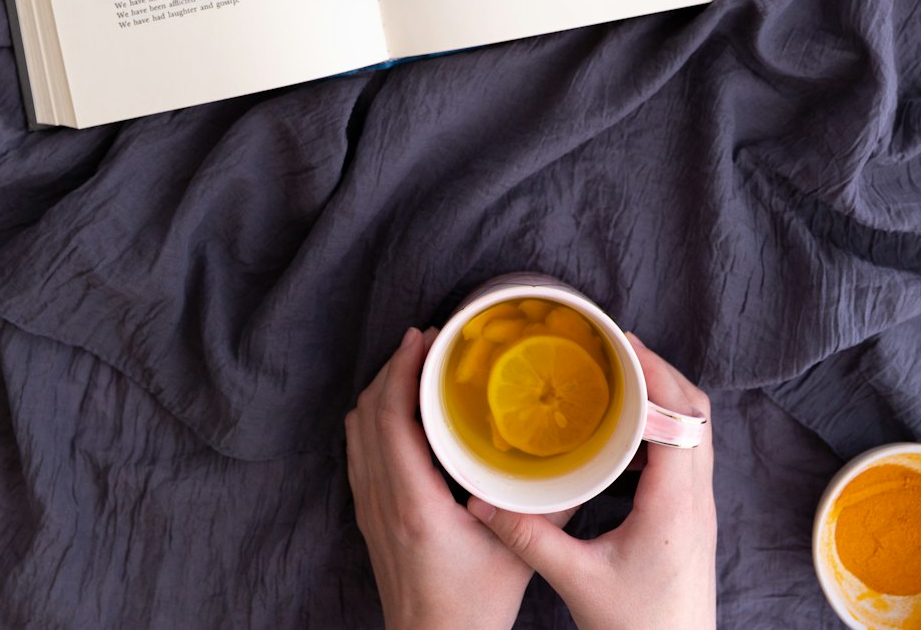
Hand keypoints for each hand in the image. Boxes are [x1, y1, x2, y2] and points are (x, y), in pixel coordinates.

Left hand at [346, 326, 540, 629]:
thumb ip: (547, 509)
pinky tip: (401, 411)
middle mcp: (381, 500)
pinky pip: (358, 451)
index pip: (391, 418)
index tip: (424, 338)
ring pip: (357, 429)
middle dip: (393, 368)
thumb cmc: (474, 608)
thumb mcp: (518, 554)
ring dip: (381, 390)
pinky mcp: (369, 517)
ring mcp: (369, 509)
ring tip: (414, 366)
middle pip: (369, 414)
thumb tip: (583, 462)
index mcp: (413, 503)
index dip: (403, 369)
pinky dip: (374, 418)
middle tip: (425, 341)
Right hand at [467, 334, 716, 629]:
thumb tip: (481, 500)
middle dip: (659, 371)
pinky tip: (626, 433)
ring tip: (620, 379)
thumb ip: (529, 537)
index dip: (653, 375)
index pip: (676, 418)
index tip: (620, 345)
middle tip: (616, 348)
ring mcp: (701, 508)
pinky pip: (688, 452)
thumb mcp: (577, 582)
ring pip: (696, 430)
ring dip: (664, 396)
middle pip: (695, 411)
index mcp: (674, 505)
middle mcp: (697, 499)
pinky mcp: (694, 517)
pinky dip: (663, 426)